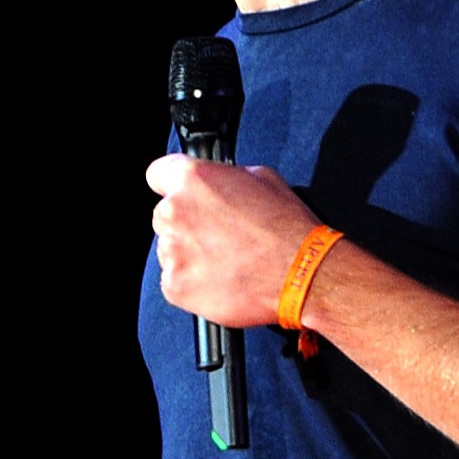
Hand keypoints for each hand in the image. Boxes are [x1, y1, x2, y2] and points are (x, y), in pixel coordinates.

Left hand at [146, 155, 321, 328]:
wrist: (300, 275)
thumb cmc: (287, 230)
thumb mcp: (263, 178)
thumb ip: (227, 177)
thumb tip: (219, 184)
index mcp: (193, 179)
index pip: (159, 174)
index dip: (173, 185)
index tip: (185, 197)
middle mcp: (176, 212)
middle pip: (164, 214)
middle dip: (187, 223)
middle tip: (218, 235)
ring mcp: (172, 251)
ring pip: (169, 249)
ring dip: (189, 254)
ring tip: (225, 260)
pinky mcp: (175, 285)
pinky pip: (173, 280)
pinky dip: (192, 282)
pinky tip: (221, 278)